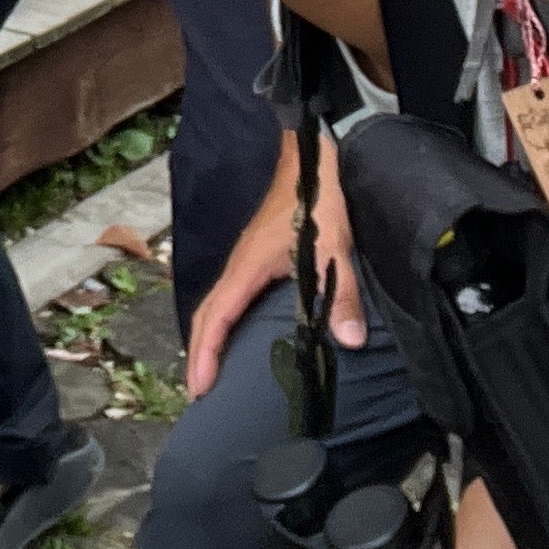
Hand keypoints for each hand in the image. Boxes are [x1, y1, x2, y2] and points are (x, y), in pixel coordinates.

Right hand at [182, 126, 359, 395]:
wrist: (310, 155)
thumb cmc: (318, 195)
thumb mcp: (335, 243)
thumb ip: (342, 290)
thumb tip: (348, 340)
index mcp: (250, 266)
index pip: (219, 315)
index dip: (207, 353)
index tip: (199, 387)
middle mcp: (240, 265)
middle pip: (209, 314)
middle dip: (201, 353)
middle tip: (199, 393)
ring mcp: (246, 260)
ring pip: (218, 304)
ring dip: (210, 337)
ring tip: (212, 371)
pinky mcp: (256, 256)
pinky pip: (231, 295)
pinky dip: (224, 320)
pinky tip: (237, 334)